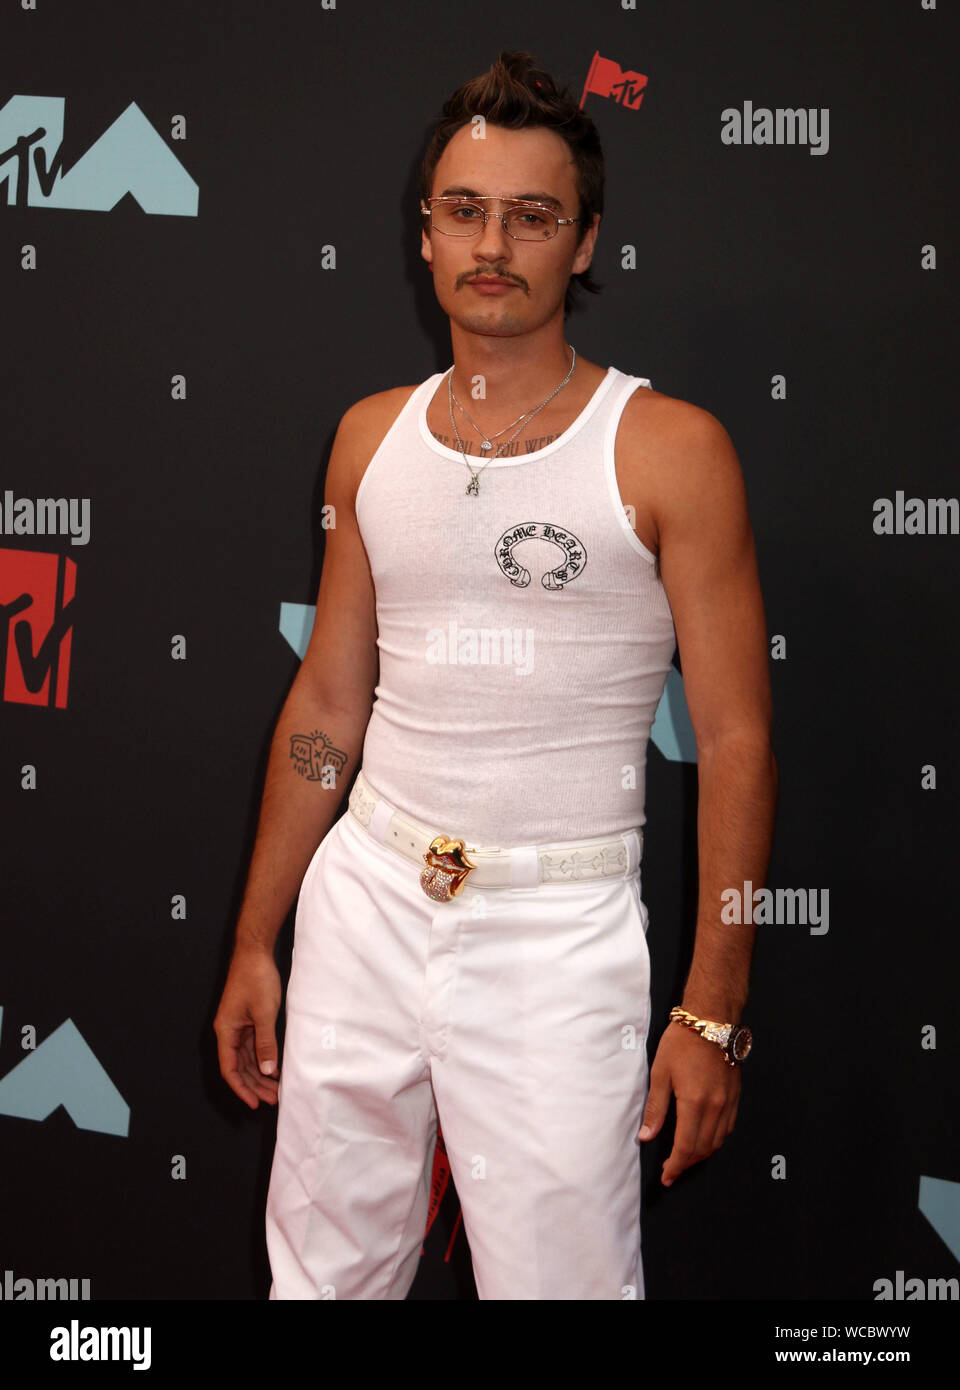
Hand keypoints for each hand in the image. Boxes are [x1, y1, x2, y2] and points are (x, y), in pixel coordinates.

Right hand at [213, 946, 282, 1108]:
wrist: (255, 953)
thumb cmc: (256, 978)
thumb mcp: (264, 1013)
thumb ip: (265, 1043)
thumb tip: (267, 1069)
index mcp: (226, 1031)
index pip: (230, 1069)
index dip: (242, 1088)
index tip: (255, 1103)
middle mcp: (228, 1032)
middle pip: (239, 1067)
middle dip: (255, 1085)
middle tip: (273, 1099)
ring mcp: (238, 1027)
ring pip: (247, 1058)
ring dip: (260, 1074)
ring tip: (276, 1089)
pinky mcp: (247, 1021)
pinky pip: (253, 1047)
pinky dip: (263, 1059)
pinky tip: (274, 1068)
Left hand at [637, 1022, 739, 1185]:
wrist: (711, 1020)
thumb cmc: (681, 1042)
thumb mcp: (660, 1073)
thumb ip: (656, 1108)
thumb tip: (646, 1136)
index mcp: (694, 1103)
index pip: (686, 1147)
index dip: (675, 1165)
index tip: (666, 1176)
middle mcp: (715, 1107)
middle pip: (703, 1148)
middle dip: (687, 1163)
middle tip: (672, 1169)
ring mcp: (728, 1102)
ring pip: (718, 1141)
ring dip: (701, 1154)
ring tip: (685, 1157)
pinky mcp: (735, 1095)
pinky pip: (728, 1128)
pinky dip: (715, 1139)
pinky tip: (705, 1138)